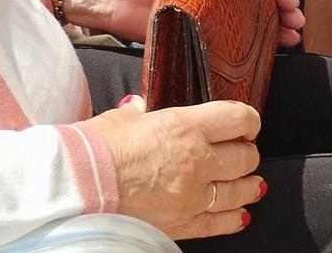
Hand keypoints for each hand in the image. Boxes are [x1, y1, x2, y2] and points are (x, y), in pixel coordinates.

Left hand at [63, 0, 304, 48]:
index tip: (290, 0)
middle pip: (261, 6)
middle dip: (283, 14)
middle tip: (296, 24)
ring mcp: (211, 21)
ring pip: (251, 30)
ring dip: (275, 35)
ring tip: (291, 40)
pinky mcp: (197, 43)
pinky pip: (227, 51)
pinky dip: (248, 57)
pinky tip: (266, 61)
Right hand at [87, 97, 263, 238]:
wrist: (79, 189)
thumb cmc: (96, 150)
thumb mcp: (123, 117)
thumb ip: (141, 111)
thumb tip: (142, 106)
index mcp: (185, 126)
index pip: (237, 118)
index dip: (248, 119)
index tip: (247, 122)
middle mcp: (197, 160)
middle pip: (244, 156)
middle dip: (248, 152)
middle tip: (244, 151)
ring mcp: (192, 196)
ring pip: (239, 191)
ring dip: (248, 185)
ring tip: (252, 183)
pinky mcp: (182, 224)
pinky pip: (219, 223)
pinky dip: (234, 219)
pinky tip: (241, 215)